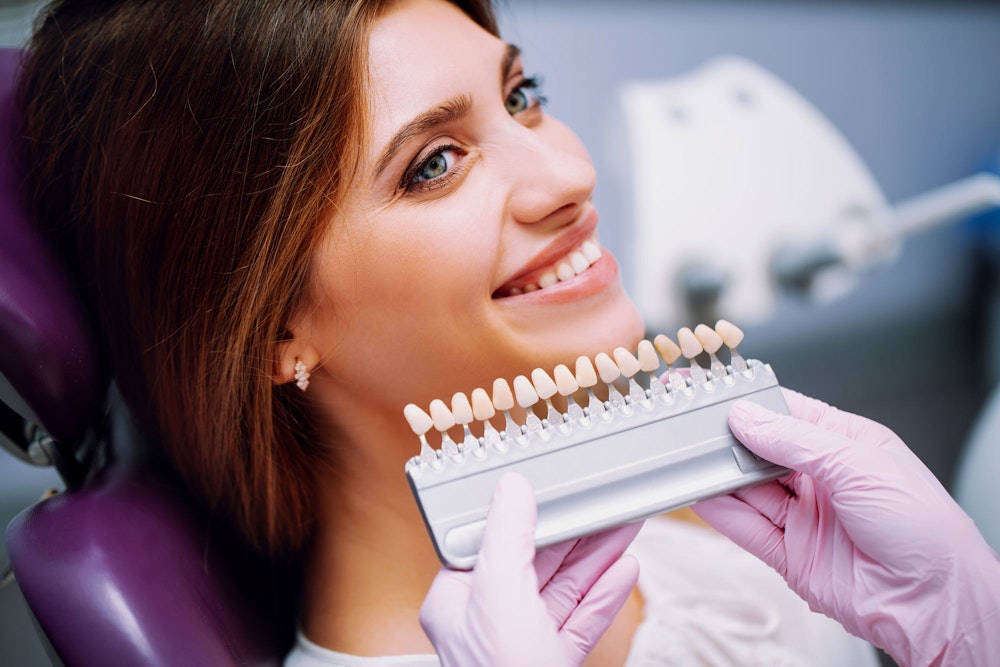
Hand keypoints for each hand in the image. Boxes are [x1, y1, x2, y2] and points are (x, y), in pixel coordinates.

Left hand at [420, 473, 640, 666]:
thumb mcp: (500, 594)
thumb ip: (508, 537)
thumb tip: (511, 489)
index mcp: (458, 602)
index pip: (493, 542)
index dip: (527, 514)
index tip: (555, 491)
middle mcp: (489, 621)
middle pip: (537, 562)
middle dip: (576, 533)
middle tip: (604, 505)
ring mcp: (524, 643)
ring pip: (565, 589)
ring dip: (597, 557)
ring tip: (624, 528)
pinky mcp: (553, 661)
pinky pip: (582, 620)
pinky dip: (604, 595)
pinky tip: (624, 571)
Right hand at [695, 389, 999, 665]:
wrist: (933, 602)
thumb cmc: (924, 528)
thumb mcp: (857, 464)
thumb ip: (795, 440)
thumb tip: (747, 417)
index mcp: (847, 445)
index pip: (788, 413)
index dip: (750, 402)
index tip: (714, 391)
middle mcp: (824, 480)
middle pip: (762, 452)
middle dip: (728, 439)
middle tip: (692, 426)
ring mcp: (806, 518)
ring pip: (750, 490)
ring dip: (720, 476)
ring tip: (688, 458)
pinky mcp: (791, 555)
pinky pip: (747, 529)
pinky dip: (721, 513)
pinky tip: (701, 496)